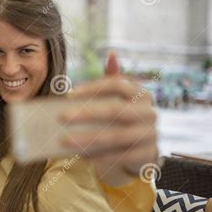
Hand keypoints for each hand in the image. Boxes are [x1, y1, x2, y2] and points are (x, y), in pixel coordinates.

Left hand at [61, 52, 157, 186]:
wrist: (141, 154)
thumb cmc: (123, 123)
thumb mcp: (119, 101)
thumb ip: (113, 81)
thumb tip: (111, 54)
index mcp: (140, 94)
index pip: (117, 84)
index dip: (93, 87)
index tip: (69, 94)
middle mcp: (148, 112)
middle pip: (115, 109)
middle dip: (86, 114)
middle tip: (61, 117)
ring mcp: (150, 134)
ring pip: (115, 136)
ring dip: (87, 139)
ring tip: (64, 141)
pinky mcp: (147, 155)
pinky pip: (120, 157)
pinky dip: (99, 157)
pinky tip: (81, 157)